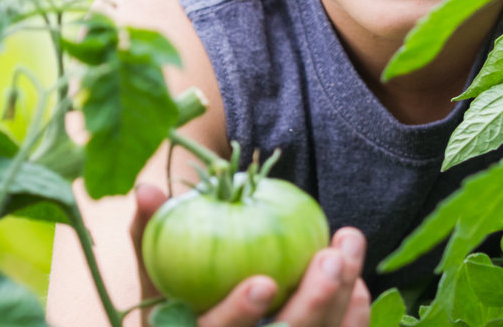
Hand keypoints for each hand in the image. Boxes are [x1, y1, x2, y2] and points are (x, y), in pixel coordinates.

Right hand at [129, 183, 370, 326]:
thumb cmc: (176, 295)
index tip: (263, 282)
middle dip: (312, 305)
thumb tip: (147, 188)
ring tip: (348, 247)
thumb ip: (148, 232)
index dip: (239, 314)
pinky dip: (352, 315)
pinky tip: (356, 279)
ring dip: (341, 300)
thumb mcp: (154, 271)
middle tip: (329, 258)